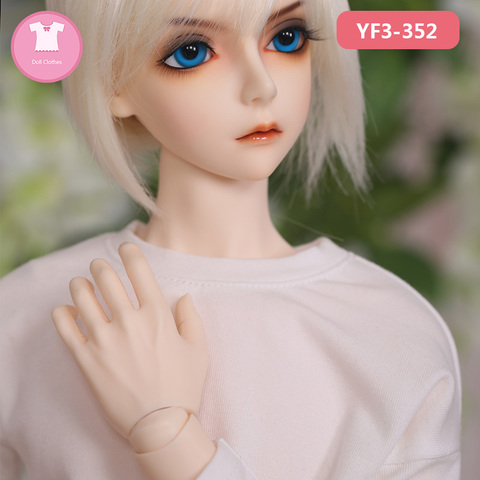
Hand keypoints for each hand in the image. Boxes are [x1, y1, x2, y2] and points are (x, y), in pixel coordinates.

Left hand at [52, 242, 208, 438]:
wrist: (160, 425)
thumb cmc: (183, 385)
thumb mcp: (198, 349)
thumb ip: (191, 318)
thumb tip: (182, 297)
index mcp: (157, 315)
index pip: (139, 272)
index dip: (130, 253)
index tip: (126, 247)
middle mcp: (129, 322)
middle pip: (107, 280)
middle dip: (100, 267)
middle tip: (98, 267)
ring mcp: (105, 340)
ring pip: (83, 299)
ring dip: (80, 285)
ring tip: (80, 284)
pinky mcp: (88, 360)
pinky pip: (67, 330)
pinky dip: (62, 314)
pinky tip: (65, 310)